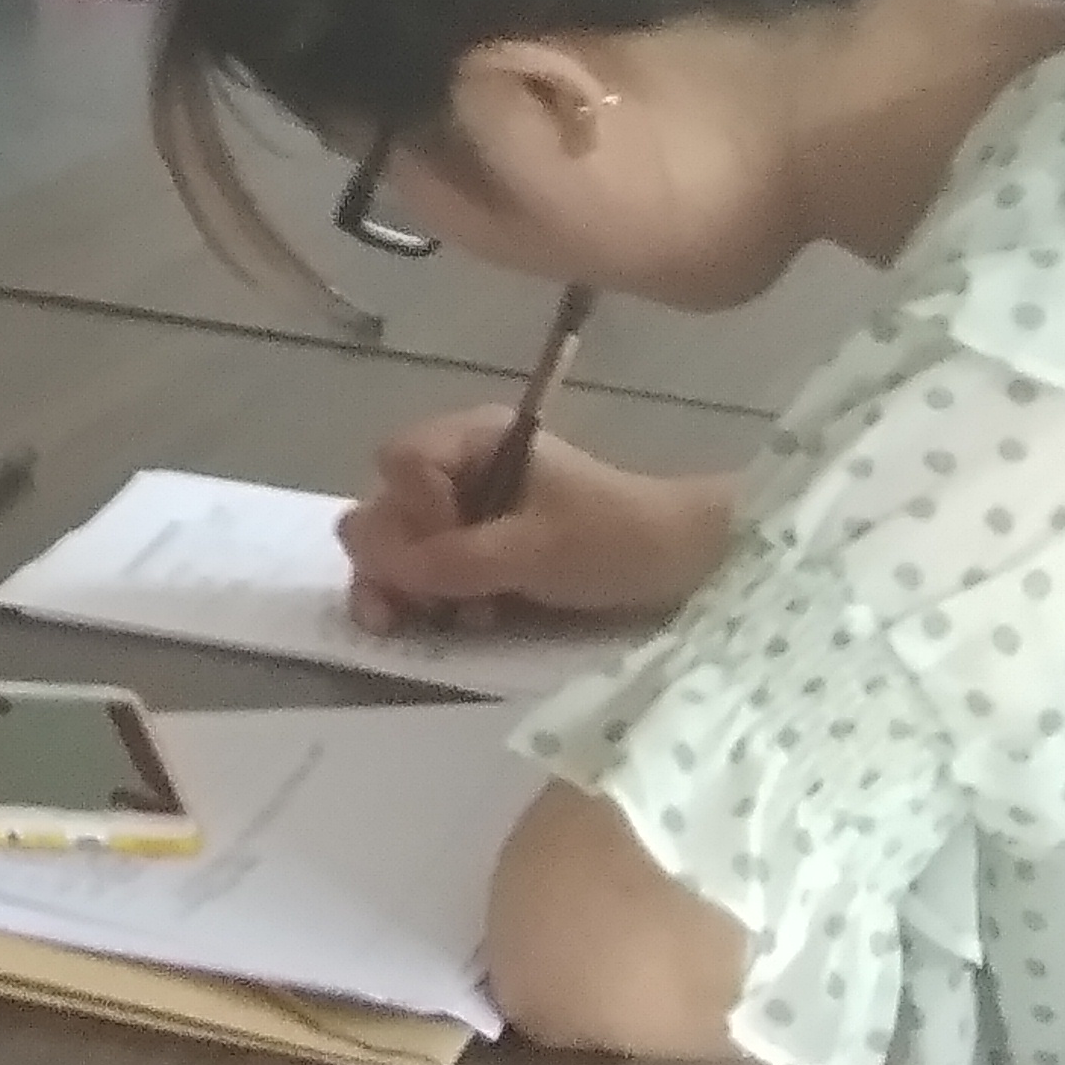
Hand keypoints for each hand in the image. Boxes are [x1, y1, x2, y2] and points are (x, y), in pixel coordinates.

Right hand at [338, 410, 731, 633]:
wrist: (689, 569)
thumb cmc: (616, 542)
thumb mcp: (535, 551)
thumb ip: (454, 559)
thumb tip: (374, 565)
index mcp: (476, 440)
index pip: (399, 464)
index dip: (414, 511)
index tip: (458, 549)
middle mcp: (461, 467)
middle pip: (386, 503)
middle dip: (395, 559)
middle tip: (420, 609)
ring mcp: (468, 511)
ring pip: (397, 542)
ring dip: (404, 585)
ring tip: (428, 624)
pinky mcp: (480, 551)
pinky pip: (427, 570)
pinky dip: (430, 599)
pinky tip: (459, 623)